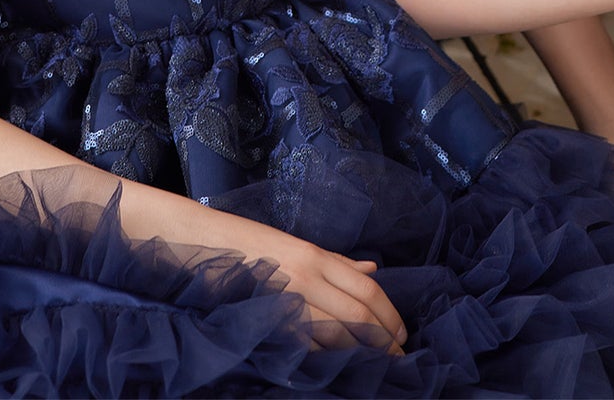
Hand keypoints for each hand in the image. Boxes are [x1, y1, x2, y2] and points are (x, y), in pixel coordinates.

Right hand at [243, 225, 406, 353]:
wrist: (211, 246)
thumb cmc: (259, 246)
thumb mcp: (302, 247)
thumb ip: (338, 262)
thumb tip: (372, 269)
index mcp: (318, 256)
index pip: (368, 290)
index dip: (391, 316)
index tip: (403, 335)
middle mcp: (308, 277)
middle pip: (358, 315)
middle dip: (384, 341)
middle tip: (399, 359)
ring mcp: (289, 300)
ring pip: (337, 334)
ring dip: (362, 354)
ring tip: (378, 367)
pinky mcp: (271, 322)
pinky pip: (308, 346)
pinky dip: (329, 358)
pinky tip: (341, 367)